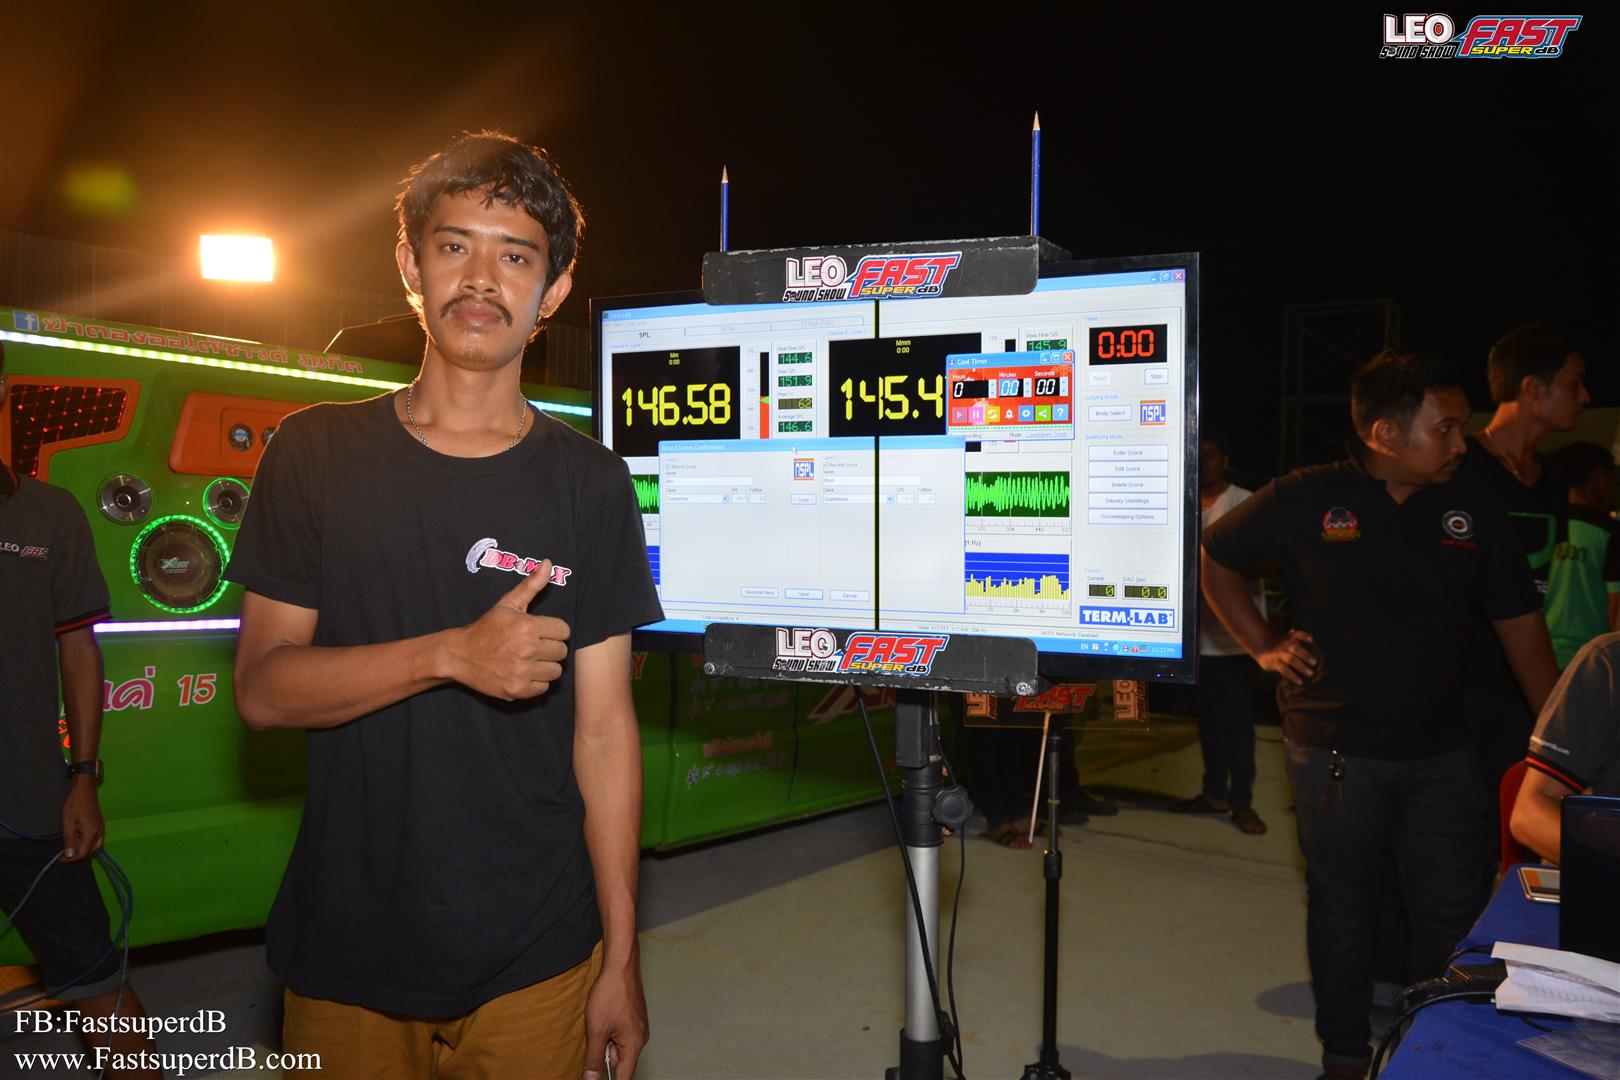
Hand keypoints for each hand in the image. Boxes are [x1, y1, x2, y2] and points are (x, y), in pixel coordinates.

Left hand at [60, 780, 104, 861]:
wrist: (84, 790)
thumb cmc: (74, 805)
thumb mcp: (67, 823)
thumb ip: (69, 840)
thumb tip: (69, 855)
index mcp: (90, 833)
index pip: (82, 854)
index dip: (70, 859)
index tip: (59, 858)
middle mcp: (99, 833)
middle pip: (90, 852)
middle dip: (77, 854)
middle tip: (64, 852)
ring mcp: (101, 829)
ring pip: (95, 847)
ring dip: (84, 849)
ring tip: (72, 845)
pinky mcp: (100, 825)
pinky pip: (97, 840)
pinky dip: (88, 843)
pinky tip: (78, 838)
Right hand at [449, 561, 570, 699]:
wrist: (460, 655)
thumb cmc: (487, 628)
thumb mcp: (508, 604)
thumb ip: (531, 585)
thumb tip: (548, 562)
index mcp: (527, 626)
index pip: (564, 631)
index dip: (553, 631)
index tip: (540, 632)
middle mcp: (526, 649)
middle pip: (562, 652)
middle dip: (550, 649)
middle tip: (533, 647)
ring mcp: (521, 671)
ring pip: (555, 671)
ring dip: (545, 667)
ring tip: (529, 660)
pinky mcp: (517, 690)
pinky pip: (543, 688)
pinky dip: (535, 683)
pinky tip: (522, 673)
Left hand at [583, 953, 647, 1079]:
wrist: (620, 966)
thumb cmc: (611, 994)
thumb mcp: (597, 1030)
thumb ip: (594, 1058)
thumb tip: (591, 1079)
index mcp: (634, 1045)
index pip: (624, 1077)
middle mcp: (640, 1038)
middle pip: (619, 1061)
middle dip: (604, 1054)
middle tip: (596, 1034)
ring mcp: (638, 1028)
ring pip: (617, 1046)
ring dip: (605, 1040)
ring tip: (599, 1021)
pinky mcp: (634, 1019)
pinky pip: (620, 1034)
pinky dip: (609, 1031)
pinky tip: (603, 1016)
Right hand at [1255, 629, 1316, 686]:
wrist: (1262, 649)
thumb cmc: (1280, 644)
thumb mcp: (1286, 638)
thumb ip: (1297, 637)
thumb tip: (1312, 637)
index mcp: (1289, 639)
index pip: (1297, 635)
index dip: (1305, 636)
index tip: (1312, 640)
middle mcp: (1284, 646)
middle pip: (1295, 648)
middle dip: (1305, 655)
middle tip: (1315, 662)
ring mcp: (1279, 655)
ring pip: (1291, 660)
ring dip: (1301, 667)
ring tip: (1311, 673)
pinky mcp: (1274, 664)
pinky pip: (1285, 670)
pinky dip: (1293, 676)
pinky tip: (1300, 682)